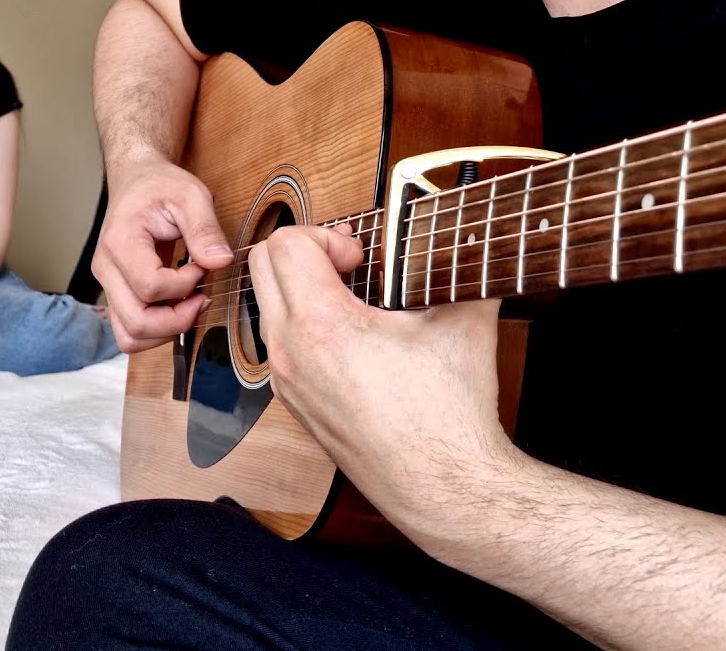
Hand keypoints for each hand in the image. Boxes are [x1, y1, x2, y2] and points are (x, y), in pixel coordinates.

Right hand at [91, 160, 235, 352]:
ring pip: (129, 336)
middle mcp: (106, 269)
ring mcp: (107, 285)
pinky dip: (157, 331)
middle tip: (202, 297)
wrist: (136, 182)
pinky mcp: (115, 294)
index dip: (185, 285)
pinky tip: (177, 308)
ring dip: (166, 332)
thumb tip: (220, 262)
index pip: (150, 286)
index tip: (202, 266)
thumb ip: (205, 229)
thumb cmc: (160, 186)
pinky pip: (130, 332)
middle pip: (136, 322)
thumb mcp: (190, 196)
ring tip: (190, 305)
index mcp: (120, 242)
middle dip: (178, 319)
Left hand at [247, 224, 511, 513]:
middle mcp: (288, 352)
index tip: (363, 258)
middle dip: (306, 251)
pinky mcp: (294, 401)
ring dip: (303, 287)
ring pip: (267, 304)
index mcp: (320, 326)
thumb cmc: (449, 415)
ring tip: (358, 301)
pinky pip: (279, 341)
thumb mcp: (464, 321)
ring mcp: (285, 380)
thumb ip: (456, 265)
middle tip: (354, 267)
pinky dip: (306, 323)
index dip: (327, 235)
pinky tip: (355, 338)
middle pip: (261, 265)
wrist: (442, 489)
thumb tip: (465, 236)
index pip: (284, 243)